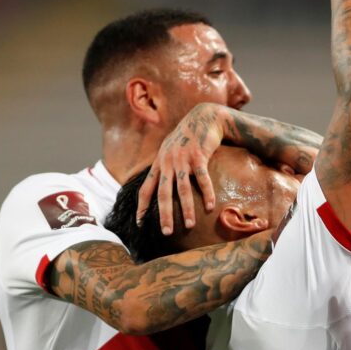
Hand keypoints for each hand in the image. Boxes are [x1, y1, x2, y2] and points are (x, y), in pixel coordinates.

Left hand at [137, 103, 222, 234]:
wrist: (204, 117)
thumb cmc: (188, 136)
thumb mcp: (170, 149)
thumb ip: (164, 165)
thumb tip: (160, 183)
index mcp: (159, 163)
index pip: (146, 189)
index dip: (142, 207)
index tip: (140, 223)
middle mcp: (167, 162)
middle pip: (163, 193)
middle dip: (164, 214)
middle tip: (166, 232)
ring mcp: (183, 159)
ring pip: (182, 189)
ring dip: (186, 209)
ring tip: (189, 225)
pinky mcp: (199, 156)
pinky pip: (202, 178)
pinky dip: (207, 193)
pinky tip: (210, 206)